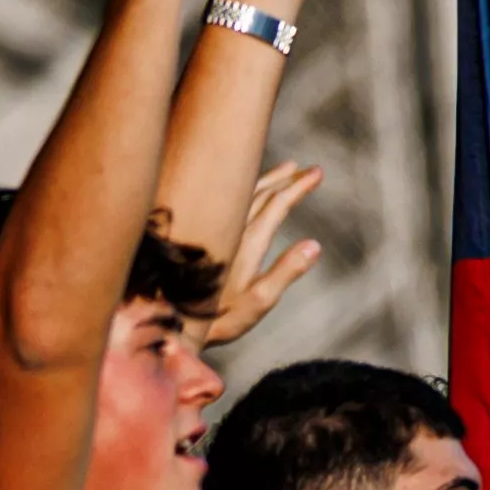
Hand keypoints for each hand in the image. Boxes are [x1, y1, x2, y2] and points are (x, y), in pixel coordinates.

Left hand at [191, 161, 325, 349]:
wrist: (172, 320)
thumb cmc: (220, 317)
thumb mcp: (259, 300)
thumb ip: (286, 272)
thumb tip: (315, 244)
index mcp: (248, 242)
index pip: (277, 204)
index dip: (297, 187)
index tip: (317, 173)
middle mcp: (230, 229)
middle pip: (261, 193)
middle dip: (287, 179)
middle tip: (311, 170)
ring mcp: (214, 230)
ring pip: (243, 194)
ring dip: (267, 180)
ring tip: (286, 169)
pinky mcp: (201, 233)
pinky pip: (226, 202)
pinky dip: (244, 190)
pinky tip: (248, 191)